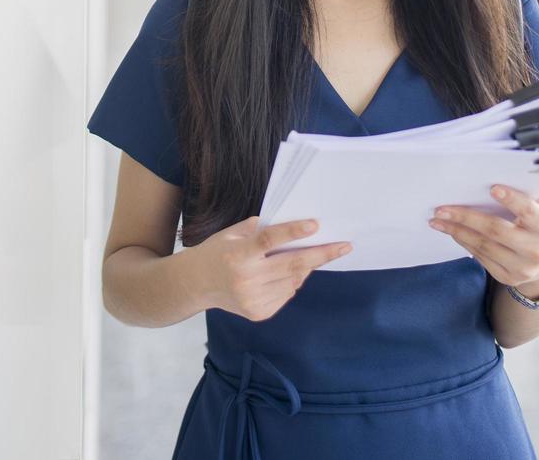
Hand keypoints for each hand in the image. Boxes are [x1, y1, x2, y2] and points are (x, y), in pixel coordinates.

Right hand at [193, 217, 352, 321]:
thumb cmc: (214, 253)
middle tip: (344, 246)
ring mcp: (253, 299)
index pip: (269, 241)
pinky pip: (286, 295)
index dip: (293, 232)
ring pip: (293, 282)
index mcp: (237, 255)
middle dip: (321, 255)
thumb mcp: (230, 234)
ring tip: (308, 257)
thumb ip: (257, 229)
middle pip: (291, 265)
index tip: (316, 225)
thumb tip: (290, 227)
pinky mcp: (258, 313)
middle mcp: (246, 279)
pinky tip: (285, 274)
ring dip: (305, 268)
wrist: (194, 286)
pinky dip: (292, 282)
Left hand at [429, 186, 538, 298]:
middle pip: (496, 230)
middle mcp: (536, 249)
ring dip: (456, 231)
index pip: (529, 212)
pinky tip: (451, 231)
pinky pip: (481, 257)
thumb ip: (528, 190)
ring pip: (483, 245)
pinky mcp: (508, 277)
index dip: (512, 200)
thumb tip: (500, 169)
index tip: (492, 188)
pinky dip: (463, 242)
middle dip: (465, 217)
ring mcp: (522, 267)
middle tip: (441, 208)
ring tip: (437, 220)